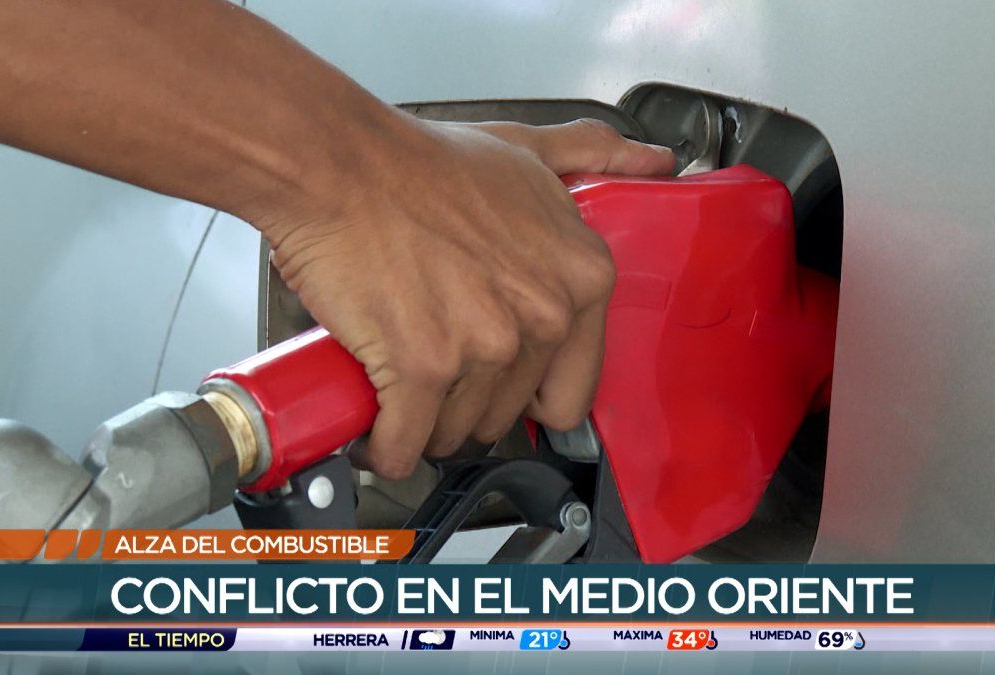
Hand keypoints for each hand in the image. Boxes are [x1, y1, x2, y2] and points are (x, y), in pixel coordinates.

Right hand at [259, 116, 673, 478]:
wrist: (338, 166)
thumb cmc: (420, 164)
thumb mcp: (528, 152)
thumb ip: (596, 157)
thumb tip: (656, 163)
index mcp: (582, 277)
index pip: (573, 391)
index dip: (526, 392)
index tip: (496, 380)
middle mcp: (545, 316)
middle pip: (508, 415)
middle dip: (467, 403)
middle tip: (434, 366)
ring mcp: (486, 346)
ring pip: (454, 433)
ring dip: (422, 424)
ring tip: (399, 385)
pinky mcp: (422, 369)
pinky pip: (403, 446)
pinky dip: (383, 447)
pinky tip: (374, 427)